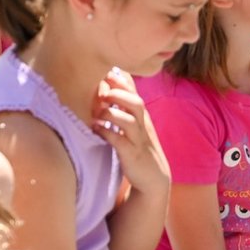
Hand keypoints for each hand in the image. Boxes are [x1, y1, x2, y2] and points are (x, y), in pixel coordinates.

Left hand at [92, 70, 168, 191]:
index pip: (134, 92)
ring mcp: (138, 140)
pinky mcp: (132, 155)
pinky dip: (106, 133)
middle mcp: (142, 125)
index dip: (121, 81)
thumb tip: (109, 88)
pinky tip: (96, 129)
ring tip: (96, 113)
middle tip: (102, 92)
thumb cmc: (140, 148)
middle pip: (136, 103)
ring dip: (111, 113)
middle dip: (118, 94)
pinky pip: (120, 142)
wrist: (153, 177)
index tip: (105, 73)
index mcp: (141, 116)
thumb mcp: (136, 125)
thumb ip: (125, 108)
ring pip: (129, 121)